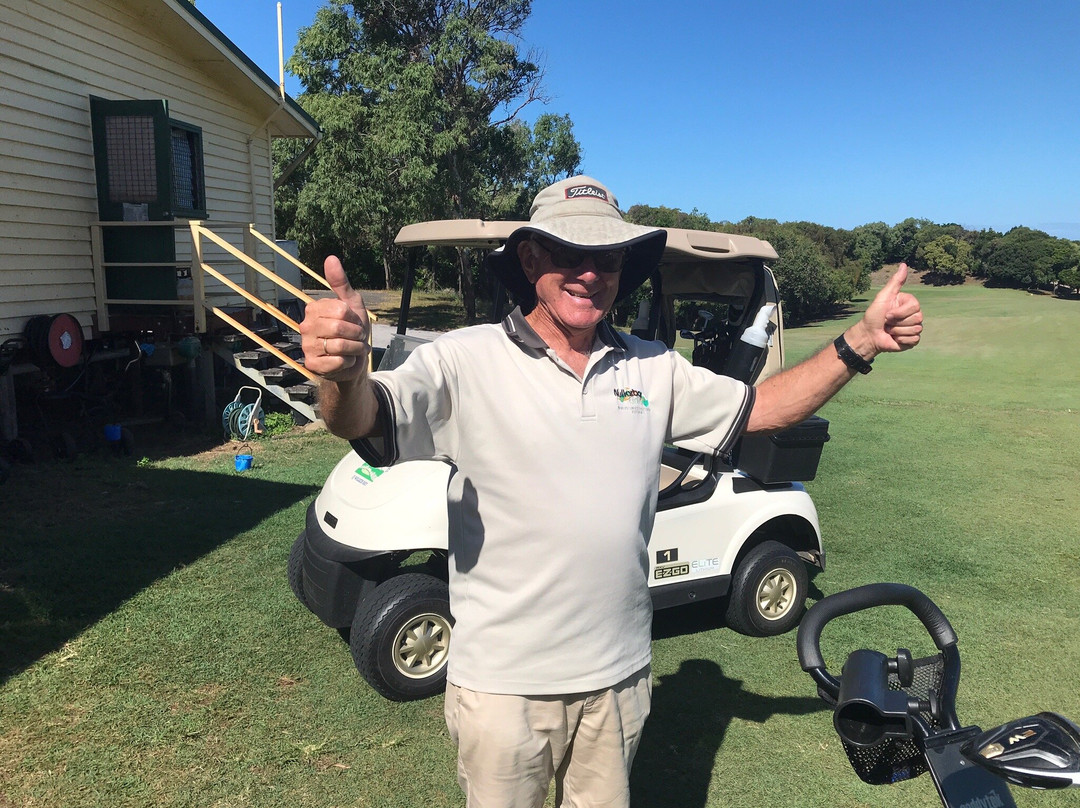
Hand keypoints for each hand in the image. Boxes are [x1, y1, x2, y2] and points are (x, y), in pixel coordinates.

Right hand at [298, 256, 371, 381]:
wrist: (353, 359)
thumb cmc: (351, 330)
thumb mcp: (351, 304)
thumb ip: (341, 283)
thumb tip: (331, 258)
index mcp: (313, 309)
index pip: (341, 310)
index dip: (354, 318)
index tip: (354, 323)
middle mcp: (306, 326)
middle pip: (339, 328)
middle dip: (356, 334)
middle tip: (357, 337)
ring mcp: (306, 346)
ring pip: (339, 345)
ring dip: (355, 348)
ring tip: (353, 349)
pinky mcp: (311, 364)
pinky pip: (337, 361)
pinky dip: (348, 361)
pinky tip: (344, 360)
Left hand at [847, 263, 922, 357]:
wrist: (868, 335)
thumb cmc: (874, 315)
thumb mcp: (883, 297)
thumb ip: (895, 282)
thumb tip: (904, 264)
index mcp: (909, 303)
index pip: (915, 307)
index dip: (899, 312)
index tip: (887, 313)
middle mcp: (914, 314)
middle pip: (918, 318)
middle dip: (897, 322)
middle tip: (887, 322)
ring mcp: (914, 327)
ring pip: (916, 329)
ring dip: (897, 331)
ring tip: (889, 330)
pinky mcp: (912, 340)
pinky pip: (914, 340)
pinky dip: (901, 340)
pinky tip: (894, 338)